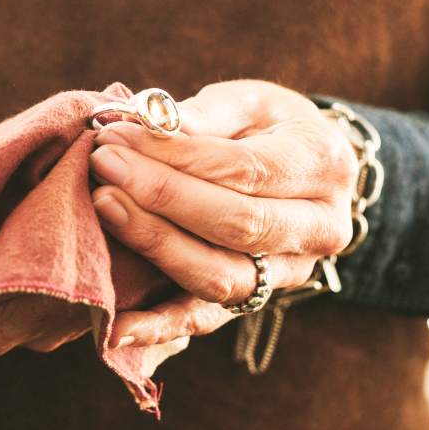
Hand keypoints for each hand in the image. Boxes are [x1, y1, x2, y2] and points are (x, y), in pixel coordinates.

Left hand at [90, 80, 357, 347]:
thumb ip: (206, 115)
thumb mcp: (250, 102)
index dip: (177, 155)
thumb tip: (150, 125)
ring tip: (104, 206)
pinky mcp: (257, 300)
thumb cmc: (268, 128)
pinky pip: (206, 319)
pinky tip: (115, 327)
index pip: (245, 169)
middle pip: (236, 223)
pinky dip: (159, 326)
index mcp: (324, 166)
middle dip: (161, 195)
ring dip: (155, 243)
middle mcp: (320, 228)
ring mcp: (290, 273)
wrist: (303, 173)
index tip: (118, 135)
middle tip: (105, 165)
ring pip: (220, 275)